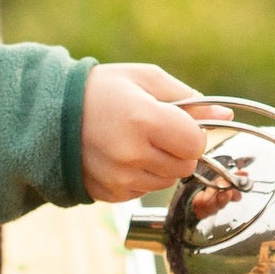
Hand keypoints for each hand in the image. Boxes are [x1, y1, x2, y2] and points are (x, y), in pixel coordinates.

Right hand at [80, 64, 229, 202]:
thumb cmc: (103, 89)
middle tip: (156, 130)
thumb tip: (224, 116)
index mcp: (144, 120)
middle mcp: (132, 154)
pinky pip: (145, 191)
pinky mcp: (110, 194)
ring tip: (136, 141)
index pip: (196, 142)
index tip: (177, 121)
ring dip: (162, 164)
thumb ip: (189, 100)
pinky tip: (122, 156)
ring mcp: (120, 178)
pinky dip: (142, 176)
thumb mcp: (147, 79)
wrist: (49, 114)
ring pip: (167, 181)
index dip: (192, 132)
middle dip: (179, 149)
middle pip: (185, 165)